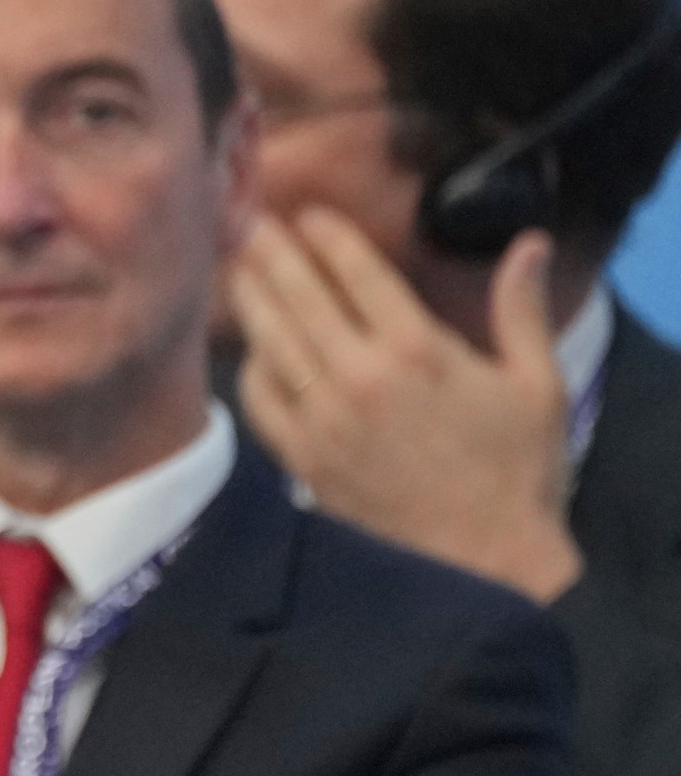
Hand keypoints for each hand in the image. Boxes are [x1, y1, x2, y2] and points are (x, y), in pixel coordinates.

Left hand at [229, 208, 581, 601]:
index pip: (358, 272)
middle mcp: (361, 376)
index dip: (327, 235)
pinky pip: (262, 399)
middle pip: (301, 295)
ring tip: (237, 267)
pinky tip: (252, 348)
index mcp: (418, 349)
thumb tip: (529, 244)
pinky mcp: (304, 458)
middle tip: (247, 222)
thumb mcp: (538, 383)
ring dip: (251, 298)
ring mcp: (325, 418)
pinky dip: (252, 367)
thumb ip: (522, 309)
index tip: (307, 213)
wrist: (485, 562)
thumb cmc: (518, 471)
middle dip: (272, 252)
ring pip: (272, 341)